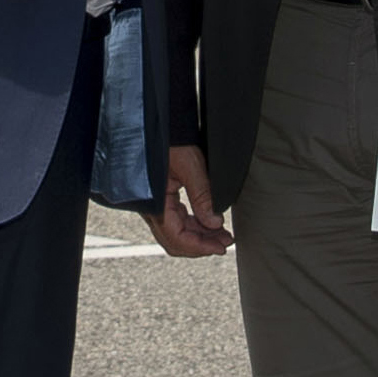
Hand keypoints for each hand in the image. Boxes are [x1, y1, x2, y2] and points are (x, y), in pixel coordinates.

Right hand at [144, 143, 231, 257]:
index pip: (177, 238)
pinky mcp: (160, 201)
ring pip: (177, 232)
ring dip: (199, 236)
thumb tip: (215, 223)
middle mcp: (152, 210)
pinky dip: (194, 225)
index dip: (200, 247)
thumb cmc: (169, 142)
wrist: (155, 128)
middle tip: (225, 243)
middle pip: (176, 240)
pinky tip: (210, 223)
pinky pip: (176, 221)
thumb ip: (202, 196)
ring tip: (223, 234)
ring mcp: (155, 207)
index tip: (221, 248)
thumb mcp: (191, 167)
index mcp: (156, 205)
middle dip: (202, 244)